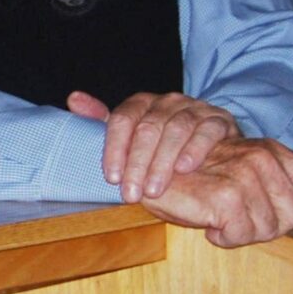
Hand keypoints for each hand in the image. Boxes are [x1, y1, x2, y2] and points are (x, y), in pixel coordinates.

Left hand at [68, 90, 238, 202]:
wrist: (208, 143)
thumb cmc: (161, 143)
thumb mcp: (131, 133)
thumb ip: (103, 120)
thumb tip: (74, 99)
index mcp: (141, 103)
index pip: (122, 120)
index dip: (114, 149)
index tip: (111, 178)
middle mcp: (167, 101)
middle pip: (148, 128)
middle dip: (137, 164)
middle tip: (132, 194)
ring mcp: (194, 108)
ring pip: (176, 130)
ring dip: (162, 162)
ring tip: (154, 189)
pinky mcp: (219, 120)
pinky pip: (207, 131)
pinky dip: (195, 149)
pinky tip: (185, 168)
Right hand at [136, 136, 292, 247]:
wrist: (146, 175)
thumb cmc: (193, 182)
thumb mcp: (241, 179)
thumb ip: (273, 189)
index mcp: (270, 148)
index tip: (261, 212)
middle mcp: (262, 156)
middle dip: (265, 228)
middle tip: (233, 222)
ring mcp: (246, 173)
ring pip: (269, 228)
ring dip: (243, 234)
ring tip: (218, 221)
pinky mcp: (226, 195)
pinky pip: (242, 234)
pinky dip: (224, 237)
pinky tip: (207, 223)